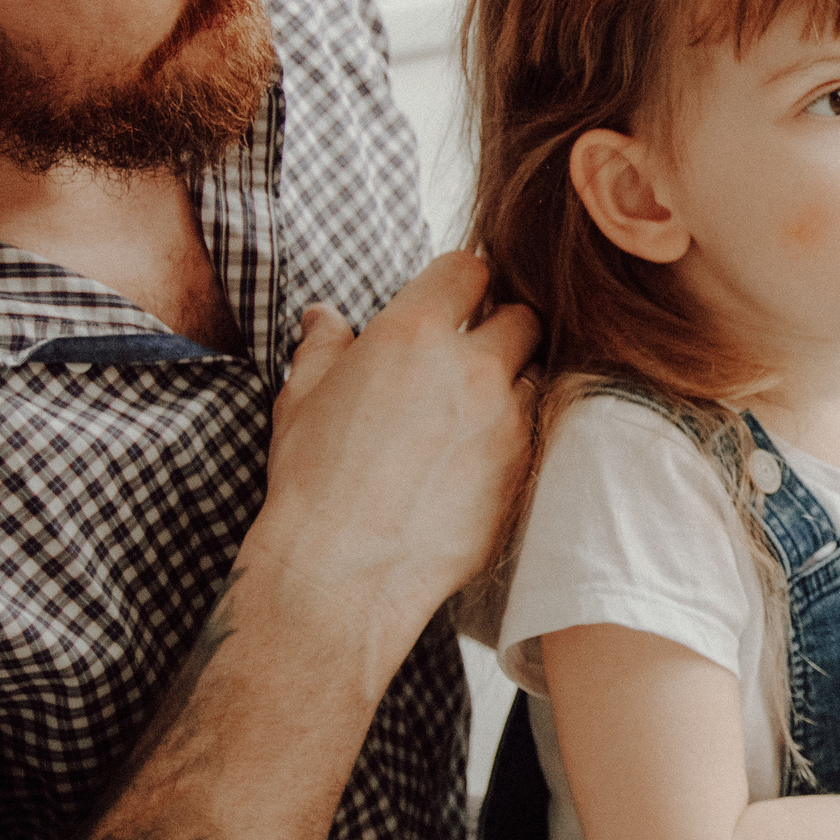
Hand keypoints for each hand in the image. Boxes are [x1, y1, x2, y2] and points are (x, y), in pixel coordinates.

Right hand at [249, 253, 540, 659]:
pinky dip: (518, 432)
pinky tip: (482, 454)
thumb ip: (324, 347)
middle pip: (521, 316)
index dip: (461, 282)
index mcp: (413, 333)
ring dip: (513, 383)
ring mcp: (507, 418)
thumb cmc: (312, 482)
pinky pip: (537, 431)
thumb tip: (324, 317)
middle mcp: (472, 366)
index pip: (469, 269)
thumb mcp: (302, 399)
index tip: (453, 300)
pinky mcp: (525, 467)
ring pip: (536, 374)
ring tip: (474, 410)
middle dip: (501, 327)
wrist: (343, 571)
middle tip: (472, 353)